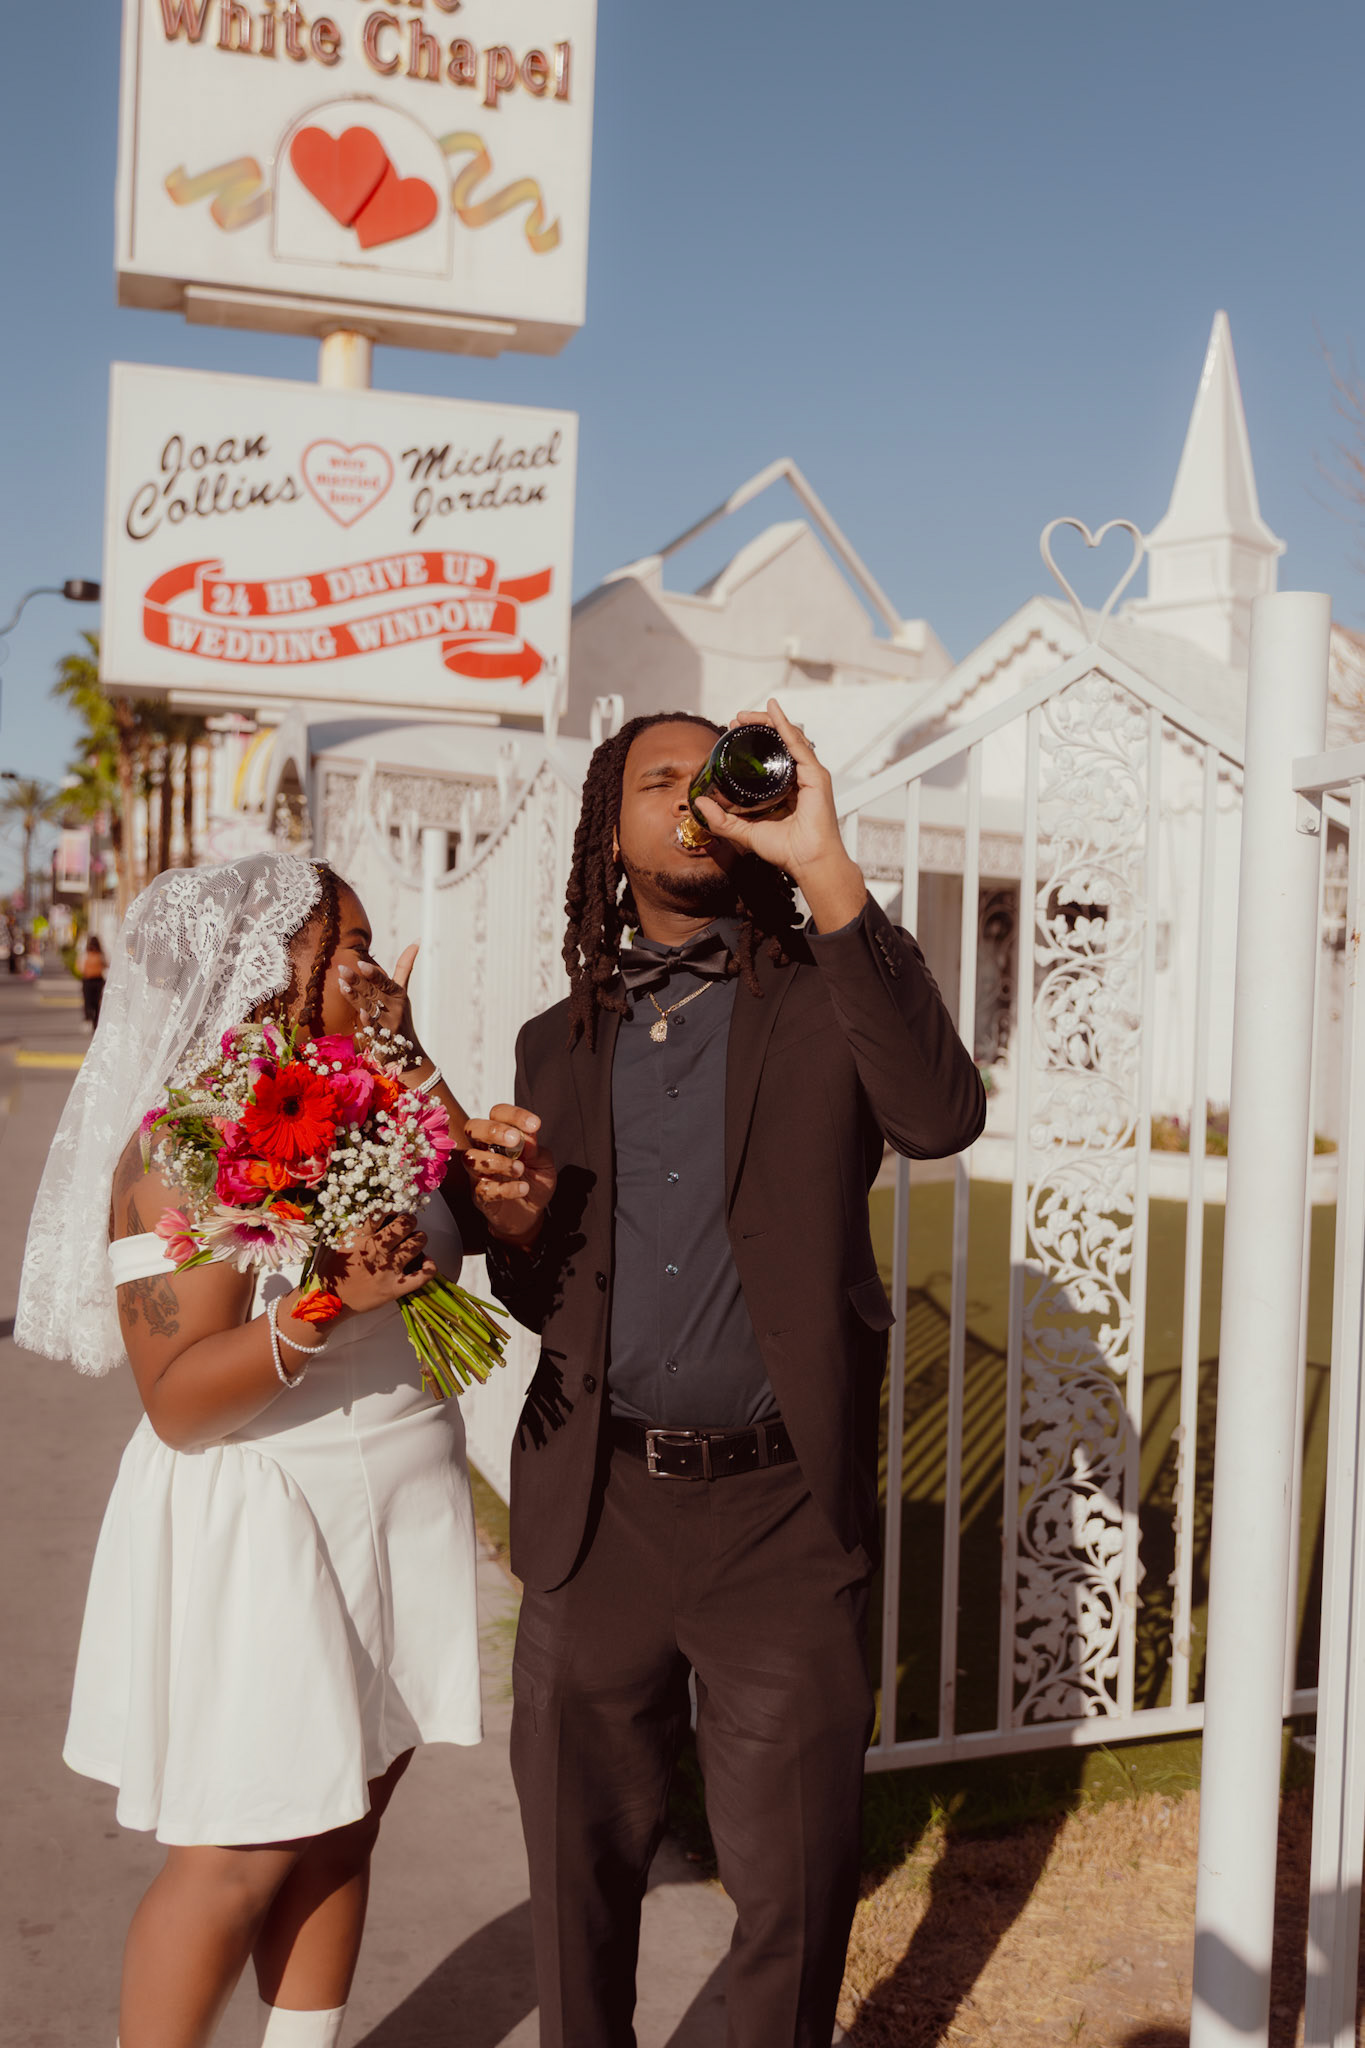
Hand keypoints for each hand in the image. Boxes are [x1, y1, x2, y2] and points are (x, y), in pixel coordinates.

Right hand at [314, 1211, 435, 1316]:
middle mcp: (376, 1251)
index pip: (380, 1212)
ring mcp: (387, 1269)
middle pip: (403, 1225)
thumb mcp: (339, 1243)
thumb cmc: (334, 1272)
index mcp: (360, 1237)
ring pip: (416, 1244)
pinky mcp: (395, 1288)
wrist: (330, 1301)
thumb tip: (377, 1212)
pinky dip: (429, 1267)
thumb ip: (356, 1227)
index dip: (391, 1207)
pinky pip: (422, 1276)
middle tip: (408, 1224)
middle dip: (409, 1220)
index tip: (393, 1210)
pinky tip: (428, 1262)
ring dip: (420, 1239)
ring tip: (417, 1240)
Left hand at [337, 944, 418, 1046]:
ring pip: (370, 1008)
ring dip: (356, 997)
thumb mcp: (402, 991)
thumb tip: (416, 940)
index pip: (385, 982)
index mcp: (398, 995)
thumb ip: (404, 967)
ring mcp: (388, 1024)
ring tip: (342, 985)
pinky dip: (368, 1021)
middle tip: (341, 968)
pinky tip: (360, 1014)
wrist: (406, 1052)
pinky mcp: (381, 1038)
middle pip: (373, 993)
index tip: (361, 964)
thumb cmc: (399, 1015)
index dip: (373, 974)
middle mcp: (394, 1008)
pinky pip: (373, 1029)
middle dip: (357, 981)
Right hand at [463, 1105, 555, 1246]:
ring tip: (520, 1169)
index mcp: (501, 1136)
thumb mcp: (543, 1162)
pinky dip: (505, 1188)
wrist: (532, 1213)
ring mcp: (479, 1172)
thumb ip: (534, 1148)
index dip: (514, 1115)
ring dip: (498, 1162)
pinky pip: (484, 1188)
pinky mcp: (480, 1195)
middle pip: (473, 1128)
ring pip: (472, 1158)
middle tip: (514, 1140)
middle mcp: (485, 1149)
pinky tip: (522, 1188)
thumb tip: (527, 1134)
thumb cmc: (535, 1181)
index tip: (535, 1124)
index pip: (498, 1114)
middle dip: (493, 1131)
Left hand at [693, 699, 867, 928]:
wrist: (808, 862)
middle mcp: (800, 777)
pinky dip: (785, 725)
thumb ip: (723, 821)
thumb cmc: (787, 851)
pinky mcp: (816, 776)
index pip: (771, 755)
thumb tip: (700, 805)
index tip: (733, 731)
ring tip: (746, 715)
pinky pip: (798, 745)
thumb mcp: (746, 833)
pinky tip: (773, 711)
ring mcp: (810, 774)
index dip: (753, 740)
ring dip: (768, 720)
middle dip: (758, 725)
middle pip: (781, 741)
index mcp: (787, 788)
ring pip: (789, 737)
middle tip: (736, 720)